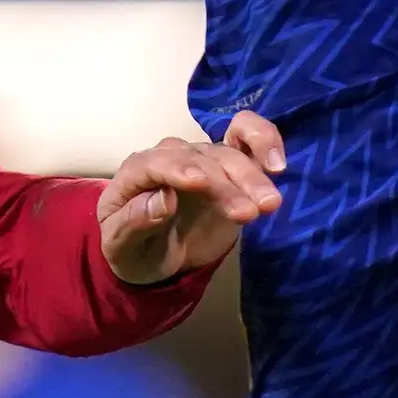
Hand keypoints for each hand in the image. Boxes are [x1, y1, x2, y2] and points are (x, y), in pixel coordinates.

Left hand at [98, 110, 284, 284]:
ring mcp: (203, 160)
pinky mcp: (229, 170)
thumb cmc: (132, 249)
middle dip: (225, 184)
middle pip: (200, 160)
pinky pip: (247, 142)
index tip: (200, 183)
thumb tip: (163, 198)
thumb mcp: (120, 246)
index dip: (178, 170)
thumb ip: (134, 222)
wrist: (154, 255)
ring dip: (251, 176)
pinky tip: (277, 163)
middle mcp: (172, 157)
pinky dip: (263, 142)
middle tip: (249, 213)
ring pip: (228, 155)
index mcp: (137, 171)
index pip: (157, 163)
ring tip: (270, 204)